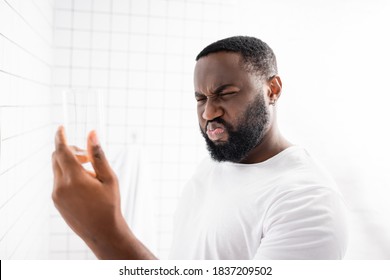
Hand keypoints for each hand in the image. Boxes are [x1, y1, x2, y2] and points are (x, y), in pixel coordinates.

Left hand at [52, 126, 155, 258]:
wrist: (103, 233)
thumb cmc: (110, 205)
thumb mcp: (109, 178)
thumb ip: (98, 155)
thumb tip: (92, 133)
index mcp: (75, 179)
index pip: (61, 150)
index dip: (60, 136)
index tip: (61, 127)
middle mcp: (60, 186)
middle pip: (57, 157)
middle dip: (70, 150)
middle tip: (88, 156)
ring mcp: (56, 195)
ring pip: (57, 169)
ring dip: (70, 163)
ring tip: (91, 174)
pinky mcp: (56, 202)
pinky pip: (58, 181)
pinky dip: (68, 175)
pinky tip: (85, 185)